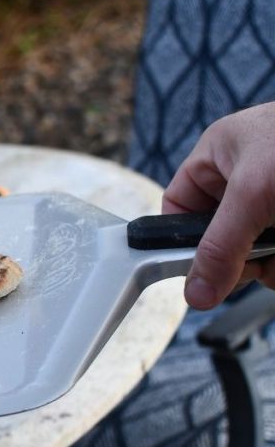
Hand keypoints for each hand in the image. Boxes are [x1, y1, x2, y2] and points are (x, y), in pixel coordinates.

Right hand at [162, 101, 274, 309]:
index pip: (180, 204)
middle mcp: (248, 174)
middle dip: (242, 255)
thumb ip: (220, 248)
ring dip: (272, 261)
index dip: (182, 238)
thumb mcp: (252, 196)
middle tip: (257, 261)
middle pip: (223, 234)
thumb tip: (196, 292)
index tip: (198, 269)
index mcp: (221, 153)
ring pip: (259, 246)